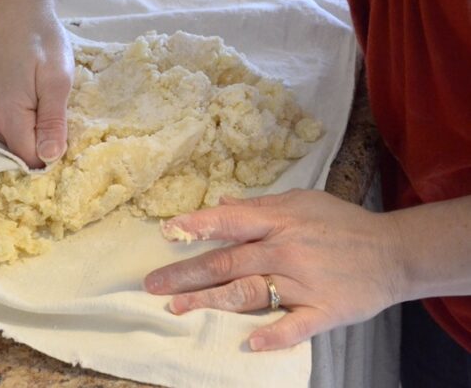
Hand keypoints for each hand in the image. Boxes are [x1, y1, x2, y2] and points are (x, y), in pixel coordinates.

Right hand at [0, 0, 73, 167]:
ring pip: (1, 142)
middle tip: (50, 113)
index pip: (28, 159)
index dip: (49, 154)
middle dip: (34, 144)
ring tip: (34, 102)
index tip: (62, 134)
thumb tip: (49, 158)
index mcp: (6, 113)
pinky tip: (19, 100)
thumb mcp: (58, 78)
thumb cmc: (41, 39)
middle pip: (12, 153)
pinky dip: (6, 123)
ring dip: (20, 133)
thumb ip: (53, 121)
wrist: (13, 9)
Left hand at [143, 189, 402, 350]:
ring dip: (210, 301)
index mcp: (278, 221)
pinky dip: (273, 335)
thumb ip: (258, 206)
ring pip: (249, 292)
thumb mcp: (301, 202)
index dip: (197, 226)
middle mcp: (285, 250)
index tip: (166, 232)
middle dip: (186, 273)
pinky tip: (249, 343)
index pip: (230, 221)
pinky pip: (295, 325)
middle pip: (227, 262)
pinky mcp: (324, 311)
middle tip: (152, 284)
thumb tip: (221, 203)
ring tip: (177, 308)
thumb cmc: (342, 223)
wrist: (395, 252)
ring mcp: (304, 283)